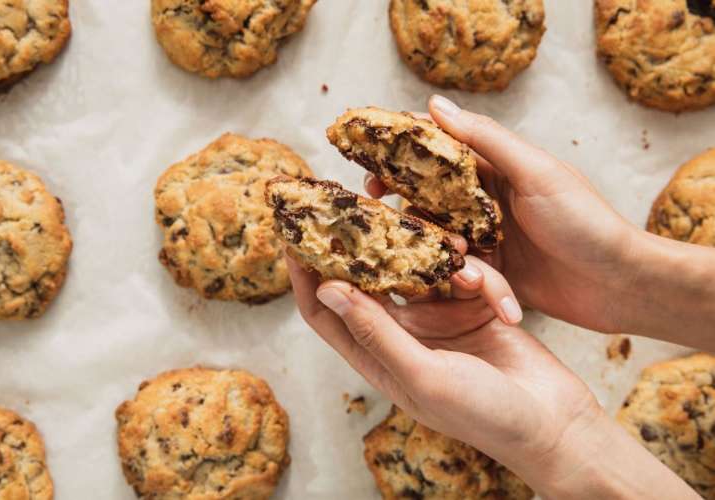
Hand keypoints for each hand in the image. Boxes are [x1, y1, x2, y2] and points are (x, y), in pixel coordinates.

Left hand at [287, 259, 697, 498]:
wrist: (554, 423)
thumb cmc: (483, 414)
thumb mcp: (423, 375)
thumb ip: (376, 331)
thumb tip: (327, 288)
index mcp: (377, 358)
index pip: (325, 311)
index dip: (304, 276)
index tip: (291, 233)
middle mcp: (400, 335)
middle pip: (363, 280)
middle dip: (353, 244)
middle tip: (344, 201)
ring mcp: (435, 319)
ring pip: (413, 269)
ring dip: (419, 251)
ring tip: (423, 226)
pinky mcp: (469, 306)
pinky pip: (457, 273)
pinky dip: (466, 270)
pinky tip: (477, 275)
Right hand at [365, 95, 640, 333]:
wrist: (620, 283)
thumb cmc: (585, 221)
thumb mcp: (535, 173)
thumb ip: (486, 141)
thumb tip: (436, 105)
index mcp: (497, 168)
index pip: (441, 152)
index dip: (403, 155)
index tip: (370, 164)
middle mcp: (488, 200)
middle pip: (431, 198)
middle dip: (406, 209)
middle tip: (379, 218)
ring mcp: (490, 238)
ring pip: (444, 240)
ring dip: (445, 253)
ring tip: (462, 266)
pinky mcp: (496, 273)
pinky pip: (465, 274)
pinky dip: (469, 282)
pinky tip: (479, 289)